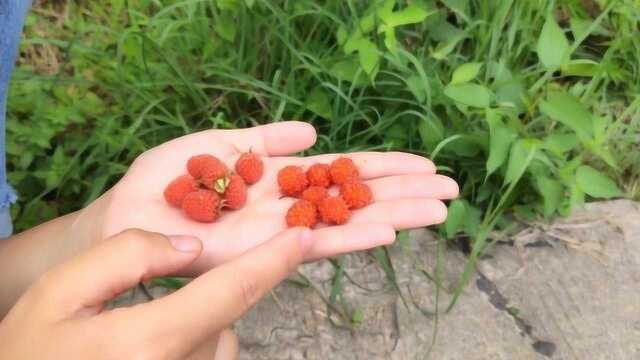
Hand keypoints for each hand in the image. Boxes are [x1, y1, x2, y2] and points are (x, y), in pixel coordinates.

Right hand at [0, 227, 320, 358]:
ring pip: (218, 342)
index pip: (231, 294)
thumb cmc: (30, 354)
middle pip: (222, 317)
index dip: (272, 262)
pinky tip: (144, 358)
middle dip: (198, 299)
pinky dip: (190, 349)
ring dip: (192, 328)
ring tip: (132, 344)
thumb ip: (126, 255)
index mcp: (150, 343)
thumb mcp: (58, 292)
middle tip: (140, 313)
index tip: (304, 237)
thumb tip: (189, 247)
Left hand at [94, 122, 457, 272]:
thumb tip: (314, 133)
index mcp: (283, 181)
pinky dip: (350, 238)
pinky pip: (312, 245)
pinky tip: (385, 231)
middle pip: (356, 200)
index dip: (384, 167)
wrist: (130, 212)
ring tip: (438, 210)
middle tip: (451, 190)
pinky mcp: (260, 253)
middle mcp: (290, 209)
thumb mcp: (223, 144)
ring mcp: (279, 233)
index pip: (344, 171)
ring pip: (346, 223)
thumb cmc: (171, 180)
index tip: (424, 164)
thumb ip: (268, 139)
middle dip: (404, 193)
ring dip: (393, 216)